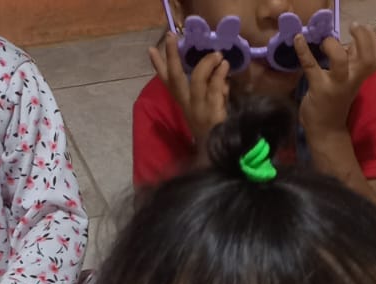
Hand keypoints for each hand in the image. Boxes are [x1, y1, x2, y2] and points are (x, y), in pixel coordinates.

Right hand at [149, 33, 229, 154]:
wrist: (223, 155)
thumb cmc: (218, 132)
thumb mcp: (213, 109)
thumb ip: (215, 91)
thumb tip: (220, 72)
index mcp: (185, 106)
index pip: (169, 84)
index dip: (159, 67)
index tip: (151, 50)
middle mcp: (188, 107)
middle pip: (175, 78)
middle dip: (171, 57)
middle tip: (170, 36)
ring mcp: (199, 110)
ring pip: (195, 79)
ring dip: (205, 63)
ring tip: (216, 54)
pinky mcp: (211, 113)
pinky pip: (213, 88)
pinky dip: (219, 75)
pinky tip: (224, 66)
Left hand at [296, 25, 375, 140]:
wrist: (327, 132)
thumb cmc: (336, 103)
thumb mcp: (349, 82)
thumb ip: (352, 64)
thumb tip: (352, 44)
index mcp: (359, 77)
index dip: (374, 40)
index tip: (364, 28)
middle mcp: (352, 80)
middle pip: (367, 59)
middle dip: (362, 38)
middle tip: (352, 27)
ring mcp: (335, 84)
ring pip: (341, 61)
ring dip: (333, 45)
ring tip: (326, 40)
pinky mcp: (318, 88)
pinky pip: (311, 66)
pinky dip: (303, 50)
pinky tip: (298, 39)